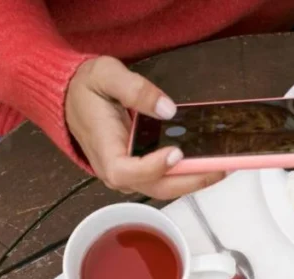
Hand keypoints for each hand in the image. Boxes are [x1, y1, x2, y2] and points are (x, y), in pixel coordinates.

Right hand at [66, 56, 224, 199]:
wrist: (70, 98)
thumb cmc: (85, 88)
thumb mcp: (105, 75)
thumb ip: (135, 89)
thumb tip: (166, 108)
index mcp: (103, 150)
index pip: (127, 171)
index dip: (153, 167)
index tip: (176, 153)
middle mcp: (116, 171)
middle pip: (155, 187)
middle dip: (191, 180)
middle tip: (221, 167)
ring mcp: (129, 174)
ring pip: (164, 188)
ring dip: (194, 180)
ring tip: (223, 167)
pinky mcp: (138, 171)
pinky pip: (165, 179)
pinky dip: (187, 174)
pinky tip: (208, 163)